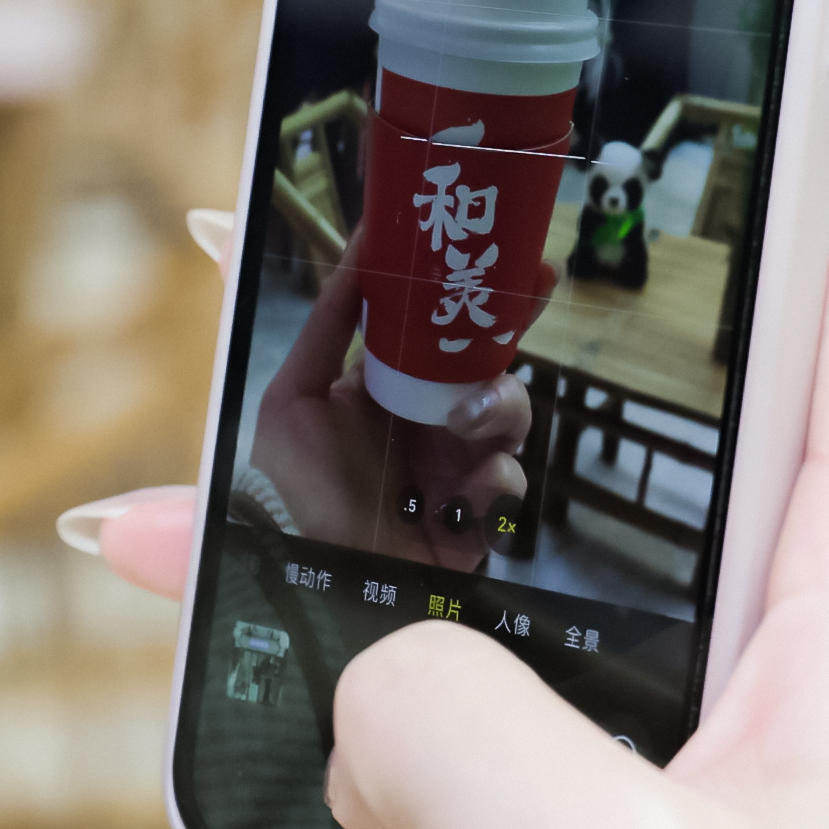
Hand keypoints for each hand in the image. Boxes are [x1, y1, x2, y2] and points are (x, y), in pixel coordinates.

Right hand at [59, 76, 828, 828]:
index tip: (678, 7)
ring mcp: (769, 787)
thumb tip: (367, 684)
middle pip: (656, 425)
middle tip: (299, 285)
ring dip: (351, 620)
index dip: (811, 99)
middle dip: (466, 367)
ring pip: (541, 630)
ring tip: (143, 568)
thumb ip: (450, 736)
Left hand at [245, 247, 536, 574]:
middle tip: (540, 277)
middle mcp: (424, 419)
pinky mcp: (481, 513)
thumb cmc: (296, 497)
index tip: (484, 244)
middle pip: (483, 355)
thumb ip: (316, 328)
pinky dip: (492, 482)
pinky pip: (508, 480)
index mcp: (380, 388)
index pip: (426, 327)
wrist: (325, 589)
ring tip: (469, 421)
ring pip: (509, 409)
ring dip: (499, 405)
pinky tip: (464, 497)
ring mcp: (457, 464)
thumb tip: (288, 239)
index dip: (457, 286)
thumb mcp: (289, 405)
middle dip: (513, 316)